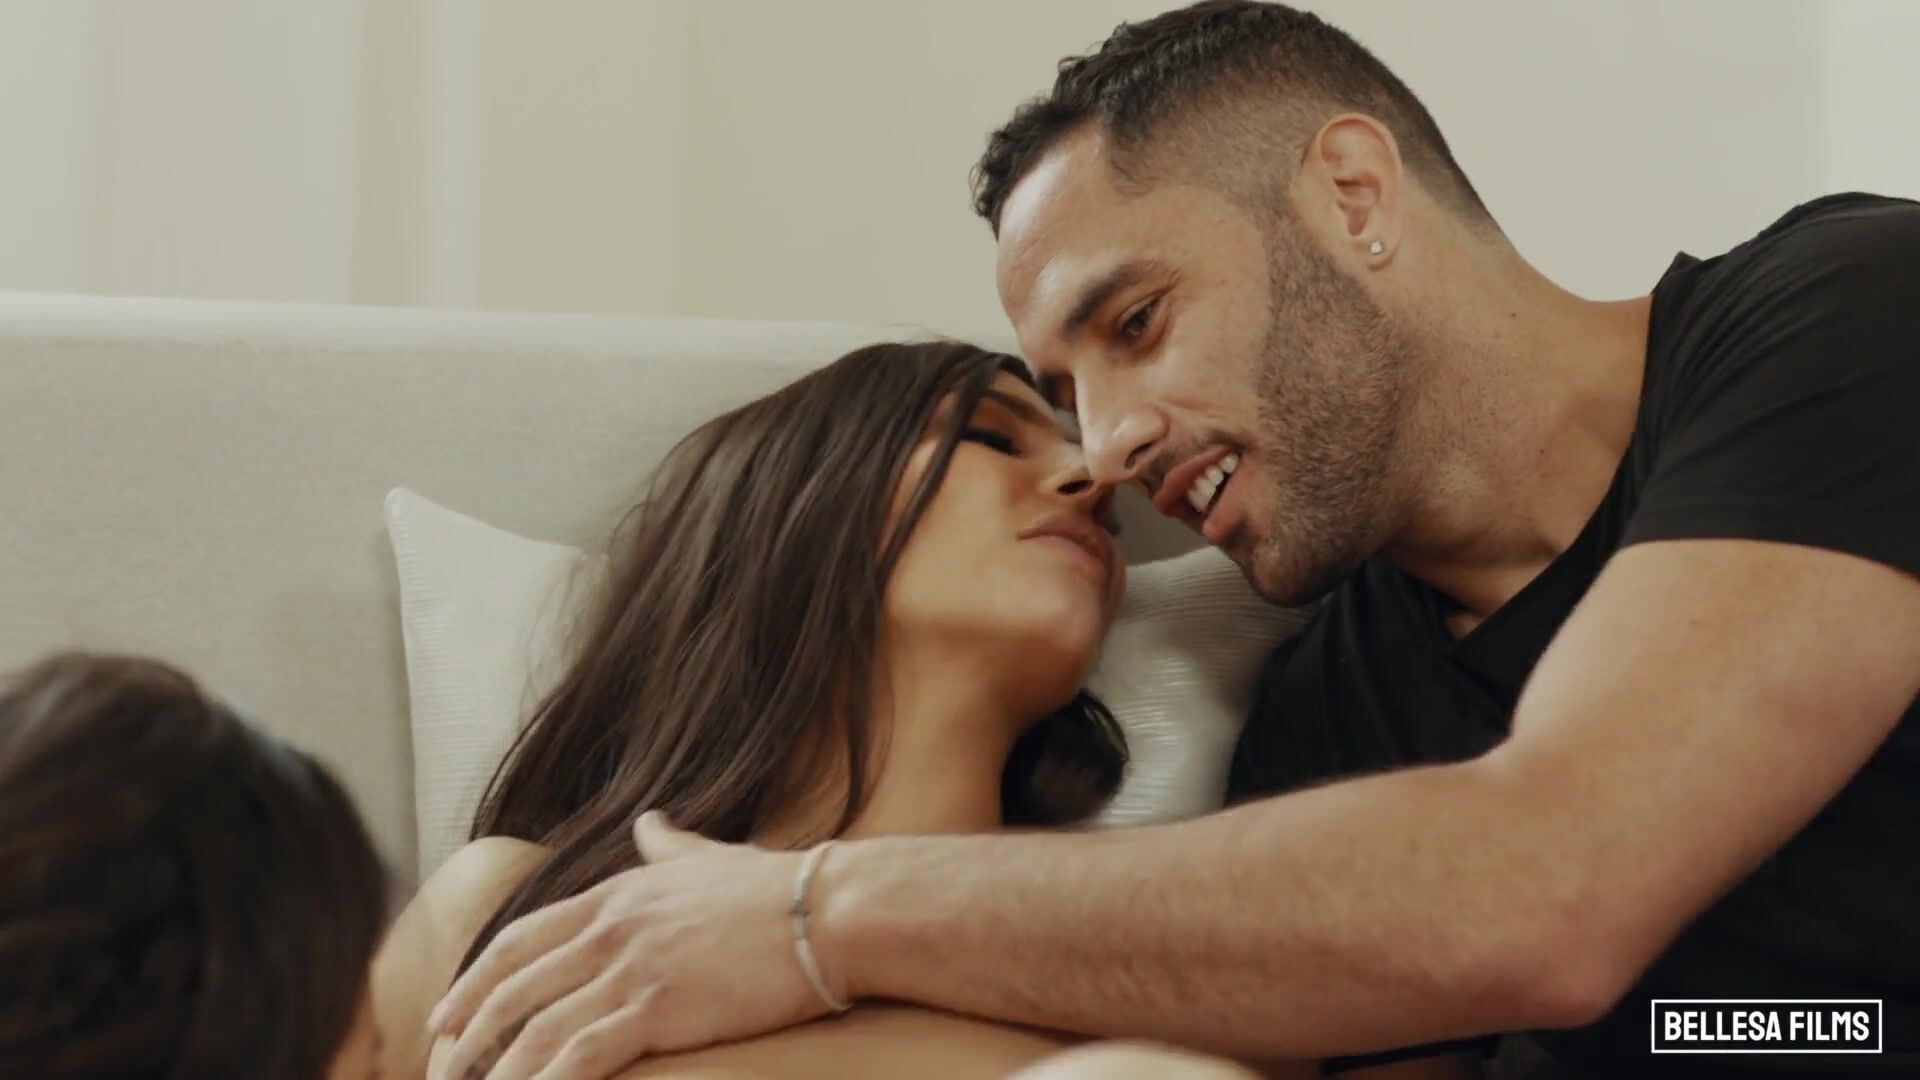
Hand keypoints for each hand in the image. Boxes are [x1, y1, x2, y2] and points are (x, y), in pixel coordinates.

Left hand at [426, 813, 833, 1079]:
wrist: (827, 910)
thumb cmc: (777, 890)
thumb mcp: (708, 858)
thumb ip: (669, 846)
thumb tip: (650, 821)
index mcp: (615, 897)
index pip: (520, 942)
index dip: (474, 982)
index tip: (445, 1017)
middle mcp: (610, 930)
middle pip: (513, 988)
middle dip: (469, 1036)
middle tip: (442, 1072)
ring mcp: (631, 970)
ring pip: (536, 1029)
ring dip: (498, 1070)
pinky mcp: (658, 1010)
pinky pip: (582, 1056)